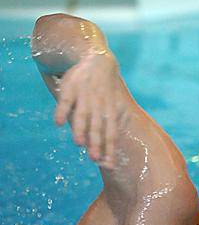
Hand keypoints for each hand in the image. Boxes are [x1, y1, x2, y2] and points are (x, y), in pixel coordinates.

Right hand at [54, 53, 125, 168]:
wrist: (99, 60)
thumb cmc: (106, 89)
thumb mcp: (113, 105)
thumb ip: (108, 125)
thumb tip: (106, 150)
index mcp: (110, 111)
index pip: (111, 133)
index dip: (109, 148)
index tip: (108, 164)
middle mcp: (99, 105)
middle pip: (98, 126)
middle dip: (96, 143)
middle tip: (94, 159)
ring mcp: (85, 96)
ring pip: (83, 114)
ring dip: (80, 129)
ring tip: (78, 143)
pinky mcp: (72, 87)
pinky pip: (67, 100)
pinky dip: (62, 111)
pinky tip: (58, 123)